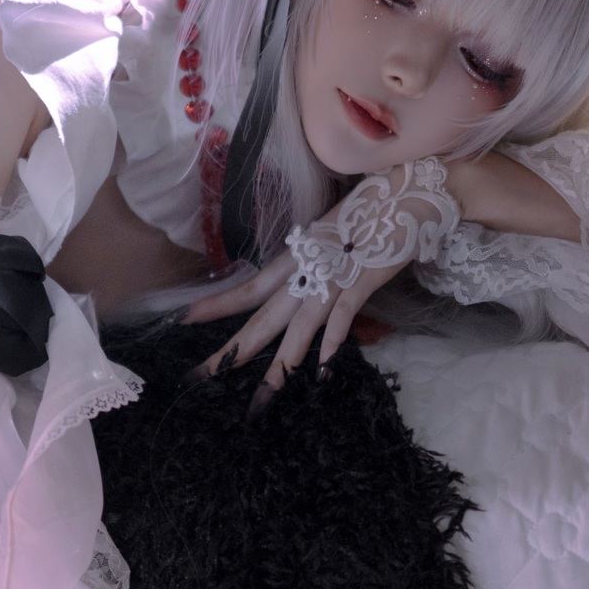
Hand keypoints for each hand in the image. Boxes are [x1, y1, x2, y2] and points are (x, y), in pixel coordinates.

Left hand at [182, 157, 455, 406]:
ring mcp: (333, 278)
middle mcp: (305, 271)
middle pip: (262, 318)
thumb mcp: (330, 240)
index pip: (247, 288)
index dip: (215, 305)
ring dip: (280, 366)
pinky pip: (342, 315)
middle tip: (200, 377)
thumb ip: (314, 265)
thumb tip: (303, 289)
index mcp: (295, 259)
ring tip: (262, 397)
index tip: (183, 319)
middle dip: (231, 352)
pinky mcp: (362, 281)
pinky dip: (332, 341)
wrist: (406, 192)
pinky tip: (322, 369)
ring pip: (298, 328)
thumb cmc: (370, 215)